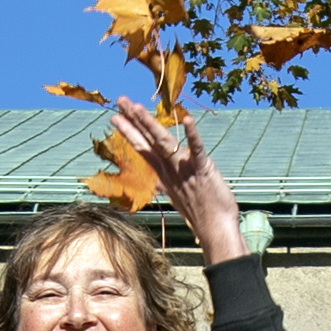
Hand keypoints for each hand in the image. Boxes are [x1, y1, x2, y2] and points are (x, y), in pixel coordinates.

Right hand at [111, 96, 245, 262]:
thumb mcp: (179, 195)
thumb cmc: (201, 213)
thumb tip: (158, 182)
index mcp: (164, 172)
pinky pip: (196, 148)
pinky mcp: (202, 169)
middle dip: (133, 120)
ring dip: (150, 124)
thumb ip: (168, 184)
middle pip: (148, 140)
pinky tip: (187, 119)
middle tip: (119, 101)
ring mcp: (184, 169)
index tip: (115, 117)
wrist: (214, 229)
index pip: (142, 147)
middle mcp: (170, 169)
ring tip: (137, 107)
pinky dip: (192, 134)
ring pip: (164, 141)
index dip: (129, 131)